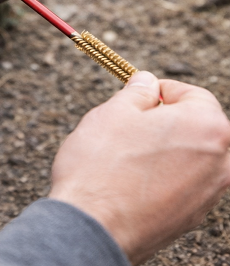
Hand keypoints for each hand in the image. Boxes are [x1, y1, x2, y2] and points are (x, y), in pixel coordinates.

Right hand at [49, 71, 229, 264]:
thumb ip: (138, 92)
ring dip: (164, 147)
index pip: (194, 94)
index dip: (164, 89)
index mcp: (206, 127)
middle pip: (196, 126)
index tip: (143, 93)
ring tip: (126, 151)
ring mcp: (208, 194)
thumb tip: (147, 82)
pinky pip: (182, 182)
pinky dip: (162, 173)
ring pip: (189, 155)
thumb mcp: (114, 111)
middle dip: (165, 119)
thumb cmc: (102, 165)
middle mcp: (219, 162)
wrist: (93, 226)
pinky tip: (130, 176)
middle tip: (130, 121)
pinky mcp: (192, 217)